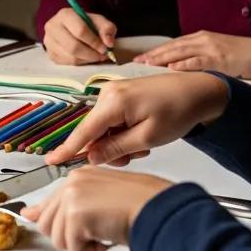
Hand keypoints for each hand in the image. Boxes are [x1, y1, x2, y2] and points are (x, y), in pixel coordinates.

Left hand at [23, 166, 172, 250]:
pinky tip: (106, 237)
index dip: (43, 214)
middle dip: (68, 235)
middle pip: (48, 222)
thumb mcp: (101, 201)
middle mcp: (73, 182)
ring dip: (81, 244)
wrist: (156, 208)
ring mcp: (72, 197)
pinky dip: (90, 250)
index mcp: (80, 176)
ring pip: (57, 237)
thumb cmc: (141, 204)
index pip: (50, 199)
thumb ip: (68, 206)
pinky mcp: (75, 214)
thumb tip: (31, 214)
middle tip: (93, 234)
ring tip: (103, 233)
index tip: (32, 215)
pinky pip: (72, 246)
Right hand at [42, 7, 116, 64]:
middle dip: (91, 54)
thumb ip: (107, 28)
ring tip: (96, 56)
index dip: (94, 42)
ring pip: (71, 57)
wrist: (70, 27)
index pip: (80, 31)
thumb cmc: (86, 23)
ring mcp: (49, 42)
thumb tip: (108, 43)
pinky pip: (67, 63)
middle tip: (102, 55)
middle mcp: (53, 27)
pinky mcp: (50, 54)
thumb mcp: (99, 21)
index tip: (105, 48)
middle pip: (73, 47)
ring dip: (87, 60)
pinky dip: (80, 63)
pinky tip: (86, 57)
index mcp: (65, 15)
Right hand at [45, 71, 228, 166]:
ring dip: (119, 141)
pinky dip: (123, 131)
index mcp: (112, 103)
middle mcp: (107, 93)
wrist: (200, 91)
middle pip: (93, 132)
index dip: (67, 149)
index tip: (51, 160)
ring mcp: (114, 91)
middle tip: (135, 155)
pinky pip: (112, 119)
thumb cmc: (179, 112)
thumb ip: (116, 148)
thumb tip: (91, 157)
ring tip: (144, 143)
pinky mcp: (121, 93)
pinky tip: (142, 133)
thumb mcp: (148, 137)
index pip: (83, 132)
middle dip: (109, 148)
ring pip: (104, 128)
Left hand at [133, 32, 250, 78]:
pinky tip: (172, 68)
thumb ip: (197, 57)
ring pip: (181, 52)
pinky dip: (184, 64)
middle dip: (154, 54)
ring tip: (148, 64)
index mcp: (201, 38)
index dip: (156, 51)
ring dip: (163, 58)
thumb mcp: (215, 52)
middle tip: (137, 62)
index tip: (141, 58)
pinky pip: (198, 61)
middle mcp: (203, 40)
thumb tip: (177, 68)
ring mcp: (211, 48)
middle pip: (173, 46)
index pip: (173, 44)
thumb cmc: (240, 55)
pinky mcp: (219, 58)